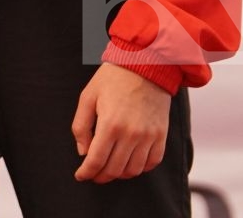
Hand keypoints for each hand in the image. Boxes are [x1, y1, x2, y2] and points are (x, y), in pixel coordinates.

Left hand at [72, 62, 172, 182]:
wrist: (145, 65)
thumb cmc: (112, 80)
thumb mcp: (87, 97)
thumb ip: (81, 126)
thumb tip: (83, 152)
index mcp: (110, 124)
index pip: (96, 160)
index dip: (86, 172)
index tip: (80, 176)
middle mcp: (131, 134)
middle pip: (114, 169)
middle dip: (100, 176)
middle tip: (93, 174)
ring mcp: (148, 136)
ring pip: (133, 170)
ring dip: (119, 174)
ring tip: (109, 169)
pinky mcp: (161, 135)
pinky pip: (152, 162)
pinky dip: (140, 168)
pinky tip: (129, 162)